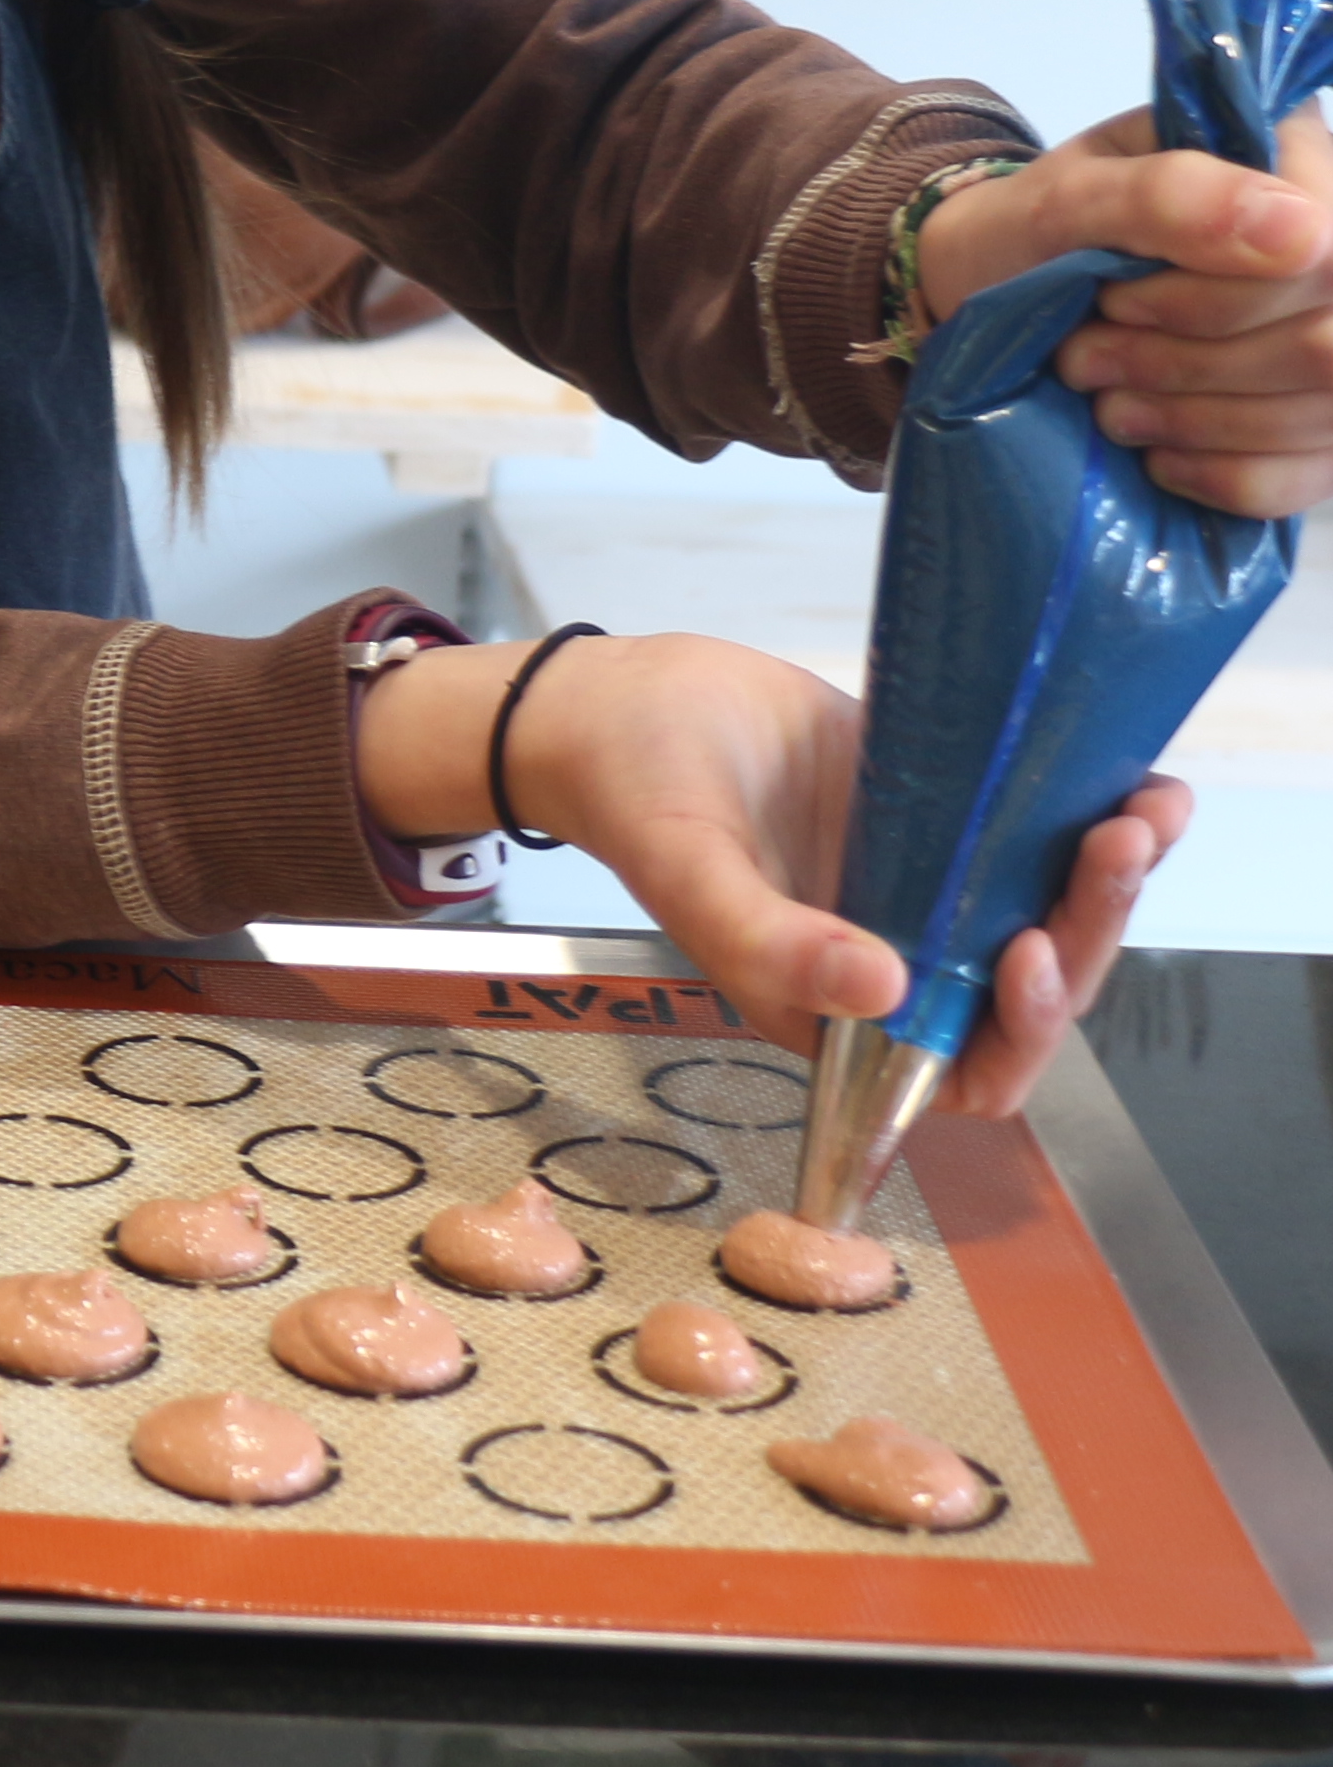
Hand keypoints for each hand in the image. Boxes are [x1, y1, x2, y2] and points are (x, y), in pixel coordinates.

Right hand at [355, 633, 1185, 1119]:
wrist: (620, 699)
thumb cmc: (632, 794)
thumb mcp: (689, 873)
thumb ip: (771, 943)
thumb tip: (885, 991)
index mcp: (839, 1007)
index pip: (963, 1067)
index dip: (1017, 1032)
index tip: (1027, 950)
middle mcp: (896, 957)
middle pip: (1029, 989)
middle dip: (1087, 931)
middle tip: (1115, 846)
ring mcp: (923, 883)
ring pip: (1044, 910)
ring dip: (1107, 878)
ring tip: (1146, 808)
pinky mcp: (939, 811)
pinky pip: (1030, 834)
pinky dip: (1087, 812)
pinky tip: (1131, 774)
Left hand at [919, 102, 1332, 515]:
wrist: (994, 301)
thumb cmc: (1032, 236)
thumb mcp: (1068, 200)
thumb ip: (1171, 194)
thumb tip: (1303, 230)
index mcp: (1291, 155)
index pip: (1320, 252)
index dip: (1214, 301)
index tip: (1113, 302)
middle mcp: (1332, 242)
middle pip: (1326, 346)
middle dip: (1188, 366)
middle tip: (1087, 360)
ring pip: (1323, 411)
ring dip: (1195, 422)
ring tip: (1106, 403)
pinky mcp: (1318, 421)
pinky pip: (1310, 475)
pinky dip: (1222, 474)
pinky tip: (1160, 452)